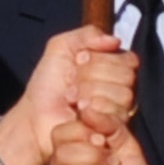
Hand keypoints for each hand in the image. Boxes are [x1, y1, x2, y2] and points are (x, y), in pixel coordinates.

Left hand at [0, 28, 136, 164]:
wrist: (35, 116)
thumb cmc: (47, 85)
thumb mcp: (61, 47)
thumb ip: (87, 34)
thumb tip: (115, 40)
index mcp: (112, 68)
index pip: (128, 58)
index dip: (101, 59)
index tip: (78, 61)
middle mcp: (119, 89)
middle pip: (125, 75)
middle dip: (92, 75)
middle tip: (72, 82)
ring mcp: (118, 111)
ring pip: (123, 94)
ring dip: (90, 93)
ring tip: (72, 99)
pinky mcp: (113, 130)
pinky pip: (116, 114)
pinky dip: (93, 110)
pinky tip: (79, 112)